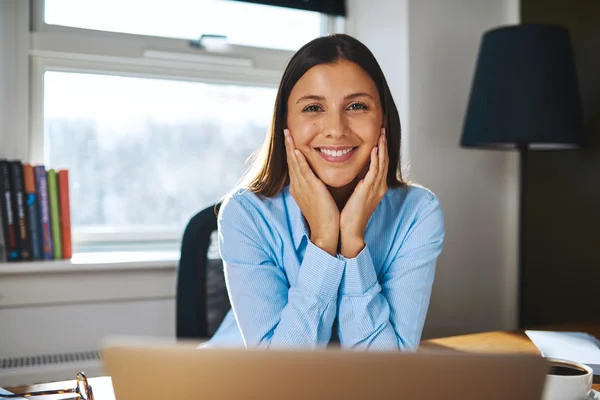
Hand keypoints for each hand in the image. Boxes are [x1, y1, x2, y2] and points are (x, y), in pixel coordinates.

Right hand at [284, 129, 339, 255]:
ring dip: (291, 148)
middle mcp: (298, 186)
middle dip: (288, 146)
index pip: (294, 166)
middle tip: (284, 131)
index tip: (289, 139)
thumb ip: (316, 187)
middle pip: (291, 162)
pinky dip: (299, 160)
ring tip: (287, 134)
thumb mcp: (318, 198)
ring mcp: (302, 188)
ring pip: (295, 164)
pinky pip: (303, 172)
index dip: (291, 152)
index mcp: (299, 188)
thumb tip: (319, 179)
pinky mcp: (311, 190)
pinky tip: (297, 151)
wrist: (325, 232)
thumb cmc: (325, 217)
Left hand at [340, 129, 388, 257]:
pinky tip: (375, 149)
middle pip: (384, 160)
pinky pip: (375, 172)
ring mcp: (375, 188)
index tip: (379, 135)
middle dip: (384, 143)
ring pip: (382, 163)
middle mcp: (378, 186)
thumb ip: (357, 183)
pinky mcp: (369, 191)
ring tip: (381, 133)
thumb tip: (354, 173)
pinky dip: (376, 159)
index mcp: (375, 187)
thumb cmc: (349, 215)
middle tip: (383, 129)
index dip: (381, 148)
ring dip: (382, 147)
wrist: (348, 230)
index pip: (380, 163)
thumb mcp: (355, 194)